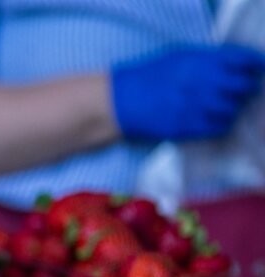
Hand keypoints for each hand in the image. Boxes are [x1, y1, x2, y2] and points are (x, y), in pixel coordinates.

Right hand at [111, 44, 264, 141]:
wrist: (117, 103)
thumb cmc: (147, 77)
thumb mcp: (179, 57)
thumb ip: (207, 61)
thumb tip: (234, 67)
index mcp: (201, 61)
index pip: (244, 62)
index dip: (253, 66)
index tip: (253, 71)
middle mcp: (203, 83)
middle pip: (243, 87)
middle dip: (244, 89)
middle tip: (236, 91)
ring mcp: (196, 107)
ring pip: (233, 109)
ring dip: (230, 108)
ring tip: (219, 107)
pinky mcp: (188, 128)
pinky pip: (219, 127)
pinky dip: (220, 124)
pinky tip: (211, 120)